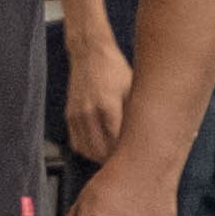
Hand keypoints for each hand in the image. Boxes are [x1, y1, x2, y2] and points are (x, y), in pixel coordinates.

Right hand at [64, 31, 132, 164]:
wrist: (89, 54)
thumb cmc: (115, 69)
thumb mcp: (131, 89)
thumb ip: (133, 115)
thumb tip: (145, 136)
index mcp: (108, 106)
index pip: (116, 143)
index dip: (126, 154)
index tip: (136, 158)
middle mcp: (89, 113)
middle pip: (100, 151)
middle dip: (114, 159)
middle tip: (127, 160)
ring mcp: (77, 116)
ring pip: (87, 150)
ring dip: (100, 156)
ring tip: (114, 156)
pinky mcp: (69, 117)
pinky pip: (77, 143)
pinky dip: (88, 149)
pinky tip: (100, 146)